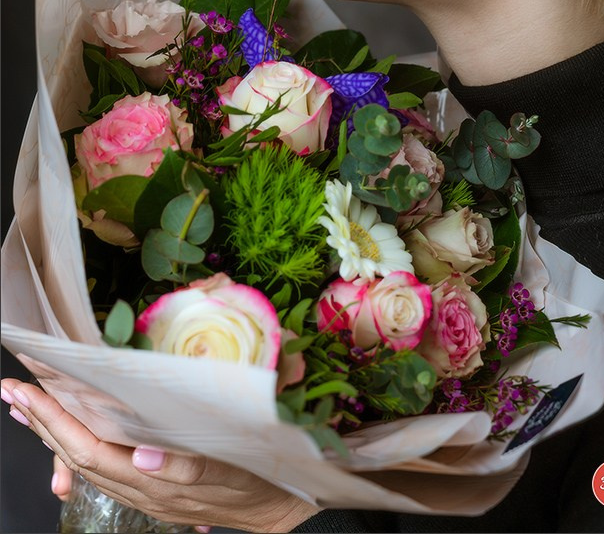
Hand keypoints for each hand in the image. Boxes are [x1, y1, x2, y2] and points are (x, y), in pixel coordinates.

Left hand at [1, 378, 319, 533]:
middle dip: (41, 423)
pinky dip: (78, 449)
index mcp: (153, 482)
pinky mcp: (153, 487)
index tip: (28, 391)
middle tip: (11, 392)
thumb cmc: (259, 481)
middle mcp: (140, 489)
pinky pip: (103, 469)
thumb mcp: (232, 469)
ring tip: (29, 409)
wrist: (279, 509)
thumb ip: (188, 465)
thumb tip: (142, 455)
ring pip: (85, 462)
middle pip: (76, 456)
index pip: (88, 449)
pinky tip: (69, 442)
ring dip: (54, 434)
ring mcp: (144, 491)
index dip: (54, 420)